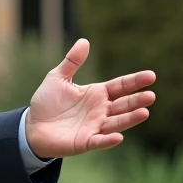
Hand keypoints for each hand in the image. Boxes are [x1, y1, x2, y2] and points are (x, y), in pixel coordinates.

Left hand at [24, 38, 155, 159]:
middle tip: (150, 96)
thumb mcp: (57, 78)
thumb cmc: (47, 102)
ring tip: (144, 112)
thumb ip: (72, 62)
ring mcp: (95, 127)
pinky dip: (108, 140)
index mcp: (97, 94)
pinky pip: (99, 141)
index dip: (135, 81)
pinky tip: (118, 137)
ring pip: (117, 123)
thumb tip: (84, 41)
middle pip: (123, 105)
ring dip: (130, 119)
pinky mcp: (85, 142)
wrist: (32, 126)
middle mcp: (100, 110)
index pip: (120, 86)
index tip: (151, 76)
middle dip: (137, 100)